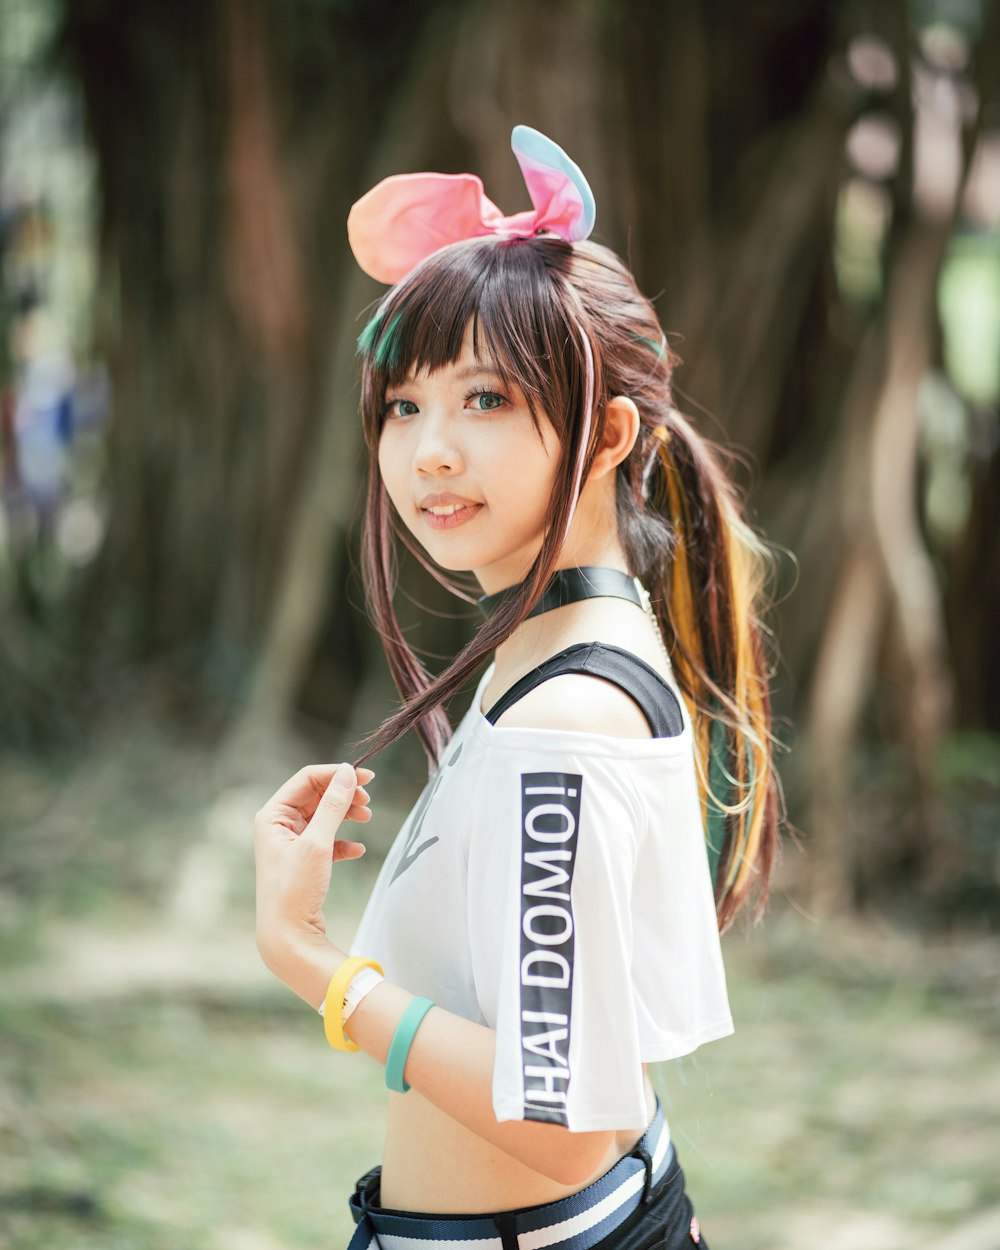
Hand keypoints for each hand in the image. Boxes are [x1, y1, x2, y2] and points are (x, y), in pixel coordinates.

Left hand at [253, 761, 373, 974]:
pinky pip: (327, 840)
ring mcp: (291, 843)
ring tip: (367, 818)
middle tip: (368, 801)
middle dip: (344, 795)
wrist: (288, 937)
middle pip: (317, 795)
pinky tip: (358, 851)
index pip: (307, 779)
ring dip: (346, 814)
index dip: (336, 774)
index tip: (366, 778)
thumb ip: (333, 805)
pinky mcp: (303, 861)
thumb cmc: (295, 889)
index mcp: (273, 816)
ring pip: (324, 816)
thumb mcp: (316, 843)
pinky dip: (344, 841)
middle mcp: (278, 826)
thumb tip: (347, 773)